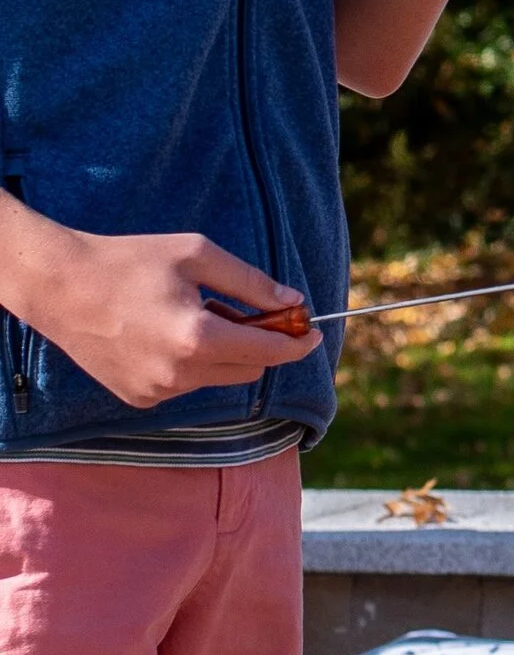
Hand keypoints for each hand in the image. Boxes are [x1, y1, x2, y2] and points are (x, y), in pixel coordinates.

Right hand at [1, 222, 307, 409]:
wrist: (60, 287)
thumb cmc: (129, 262)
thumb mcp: (197, 255)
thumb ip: (251, 282)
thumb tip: (293, 301)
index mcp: (197, 338)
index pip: (269, 351)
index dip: (297, 342)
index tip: (312, 332)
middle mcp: (179, 374)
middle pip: (250, 370)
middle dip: (261, 344)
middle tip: (249, 311)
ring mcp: (157, 392)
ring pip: (218, 378)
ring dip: (223, 352)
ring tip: (192, 314)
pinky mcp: (139, 399)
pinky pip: (186, 385)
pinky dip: (192, 364)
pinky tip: (165, 334)